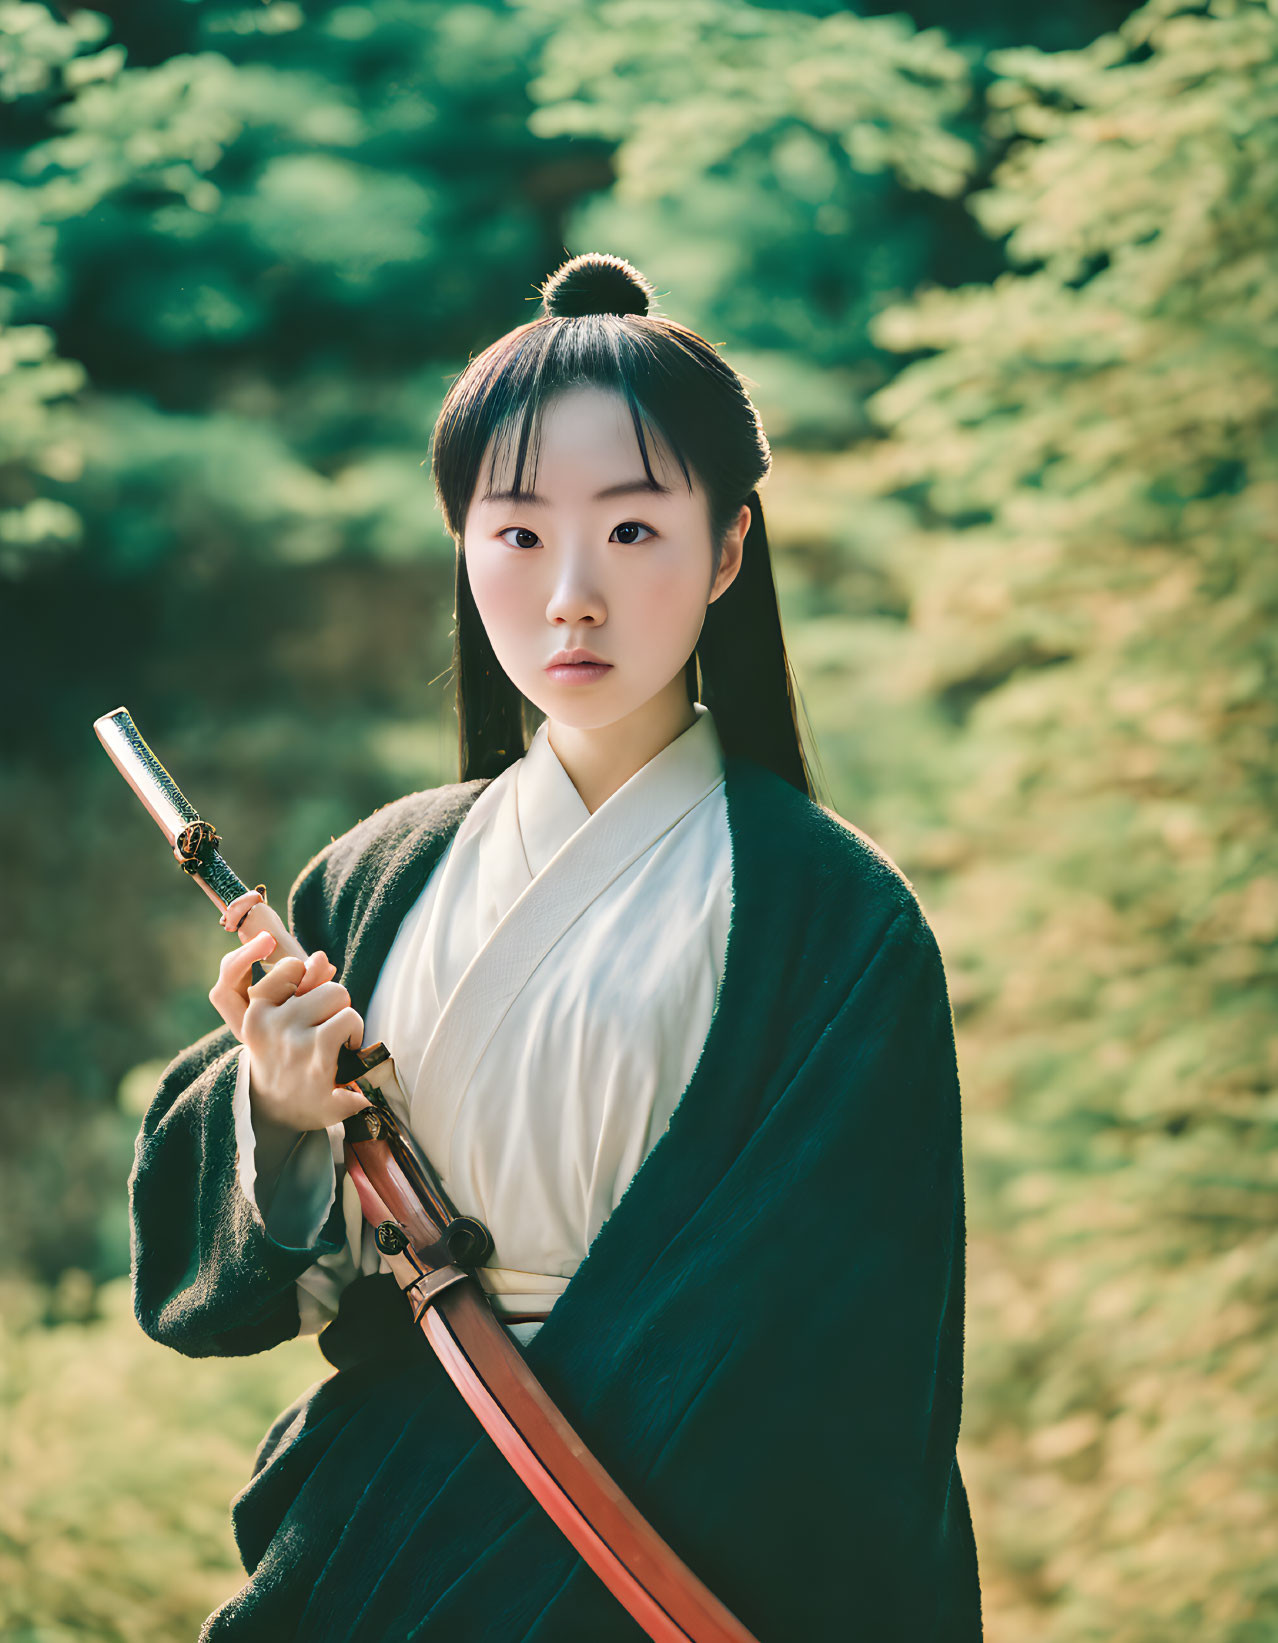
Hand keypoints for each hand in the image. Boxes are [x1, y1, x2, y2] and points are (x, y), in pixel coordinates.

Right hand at [210, 930, 372, 1139]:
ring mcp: (294, 1045)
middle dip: (335, 1003)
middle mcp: (271, 1025)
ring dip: (348, 1020)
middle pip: (328, 986)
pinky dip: (357, 1036)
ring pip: (340, 998)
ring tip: (338, 1042)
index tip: (308, 1002)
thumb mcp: (278, 1019)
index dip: (309, 980)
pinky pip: (348, 1021)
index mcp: (258, 1011)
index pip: (290, 967)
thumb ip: (298, 983)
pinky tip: (348, 1054)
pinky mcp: (319, 1064)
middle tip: (326, 1028)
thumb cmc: (283, 1058)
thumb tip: (320, 959)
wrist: (275, 1113)